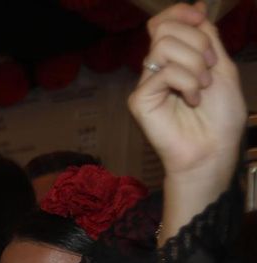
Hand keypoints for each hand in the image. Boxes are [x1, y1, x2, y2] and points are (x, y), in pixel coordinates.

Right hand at [130, 3, 244, 185]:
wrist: (214, 149)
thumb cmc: (220, 116)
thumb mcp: (222, 67)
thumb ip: (207, 38)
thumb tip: (197, 5)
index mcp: (176, 59)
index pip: (164, 22)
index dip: (180, 13)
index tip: (201, 19)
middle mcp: (157, 68)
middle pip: (165, 29)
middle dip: (197, 42)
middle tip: (209, 68)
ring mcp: (147, 84)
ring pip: (163, 47)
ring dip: (194, 64)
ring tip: (202, 88)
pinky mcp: (139, 100)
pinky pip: (163, 72)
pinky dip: (187, 82)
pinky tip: (191, 100)